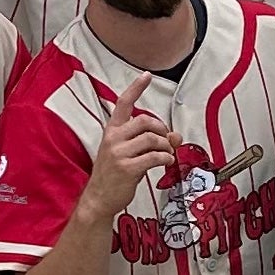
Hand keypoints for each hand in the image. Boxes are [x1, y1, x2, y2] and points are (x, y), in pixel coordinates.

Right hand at [89, 74, 177, 212]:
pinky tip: (165, 162)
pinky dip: (165, 158)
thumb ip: (150, 142)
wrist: (98, 199)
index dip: (136, 88)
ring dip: (166, 146)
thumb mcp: (128, 153)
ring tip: (167, 154)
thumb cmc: (114, 174)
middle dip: (161, 129)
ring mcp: (119, 153)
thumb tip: (176, 136)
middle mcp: (113, 139)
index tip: (147, 76)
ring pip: (152, 139)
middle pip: (145, 121)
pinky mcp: (127, 168)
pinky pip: (154, 157)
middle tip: (167, 140)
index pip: (123, 103)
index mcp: (112, 131)